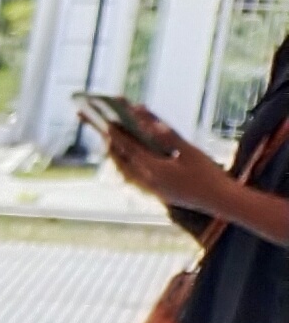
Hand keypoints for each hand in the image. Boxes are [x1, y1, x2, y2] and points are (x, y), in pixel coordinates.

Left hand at [107, 118, 238, 214]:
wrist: (219, 202)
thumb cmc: (208, 173)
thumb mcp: (190, 151)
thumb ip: (169, 137)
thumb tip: (150, 123)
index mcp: (155, 169)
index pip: (129, 148)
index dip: (117, 133)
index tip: (106, 120)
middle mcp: (147, 182)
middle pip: (121, 161)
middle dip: (111, 144)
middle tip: (103, 129)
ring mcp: (150, 190)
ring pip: (125, 172)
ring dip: (117, 156)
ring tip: (111, 142)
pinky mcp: (156, 194)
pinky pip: (133, 179)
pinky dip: (127, 167)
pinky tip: (128, 160)